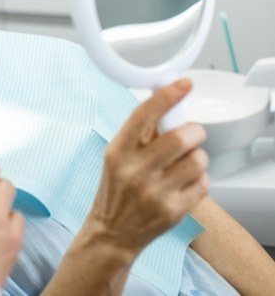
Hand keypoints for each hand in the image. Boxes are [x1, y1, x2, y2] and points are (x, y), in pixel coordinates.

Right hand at [86, 79, 208, 259]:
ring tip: (186, 161)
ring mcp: (155, 192)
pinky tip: (184, 182)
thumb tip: (165, 101)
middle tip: (192, 133)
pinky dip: (199, 179)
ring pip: (197, 159)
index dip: (166, 96)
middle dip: (194, 131)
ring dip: (198, 156)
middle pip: (181, 137)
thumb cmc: (116, 189)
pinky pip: (203, 183)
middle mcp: (135, 170)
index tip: (183, 83)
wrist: (112, 232)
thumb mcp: (116, 156)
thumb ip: (139, 133)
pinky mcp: (173, 211)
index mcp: (118, 151)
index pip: (144, 115)